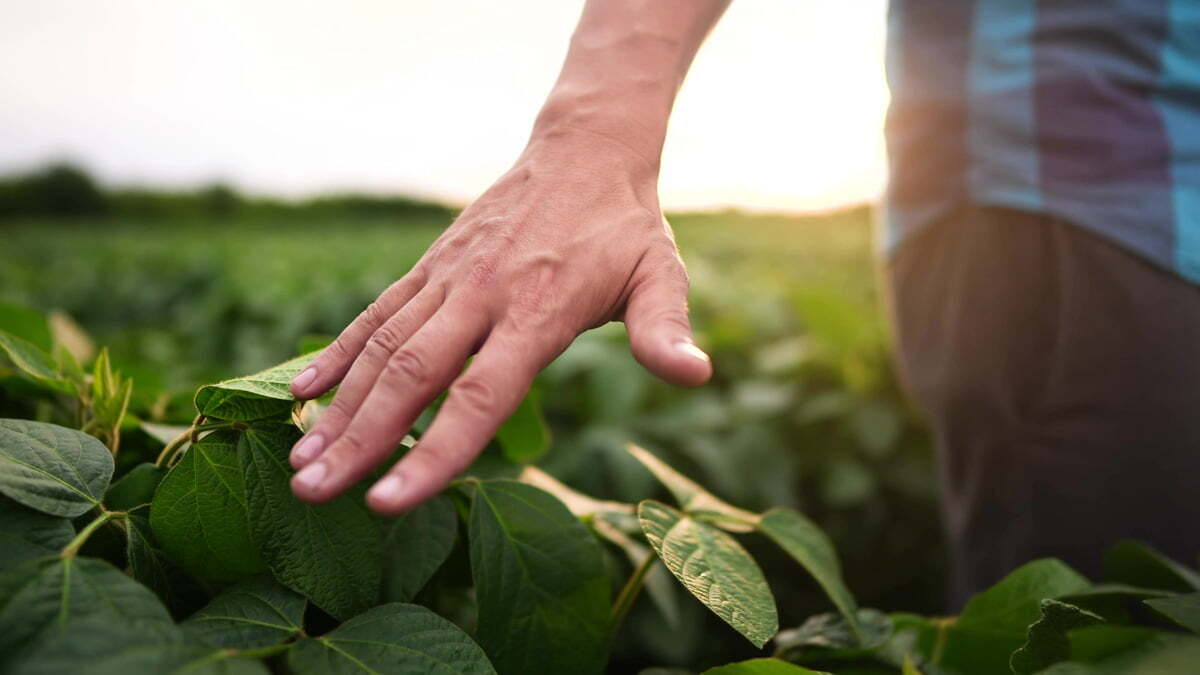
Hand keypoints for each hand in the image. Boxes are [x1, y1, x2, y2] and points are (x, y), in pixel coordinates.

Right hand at [286, 132, 711, 513]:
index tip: (388, 502)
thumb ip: (664, 328)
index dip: (433, 451)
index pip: (480, 395)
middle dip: (359, 440)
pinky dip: (337, 353)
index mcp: (538, 310)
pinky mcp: (431, 265)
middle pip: (411, 375)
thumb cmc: (624, 228)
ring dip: (337, 408)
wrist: (583, 150)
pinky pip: (376, 312)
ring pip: (381, 347)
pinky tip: (303, 393)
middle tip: (311, 494)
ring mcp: (449, 277)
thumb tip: (697, 375)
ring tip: (300, 463)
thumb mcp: (660, 274)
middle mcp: (482, 295)